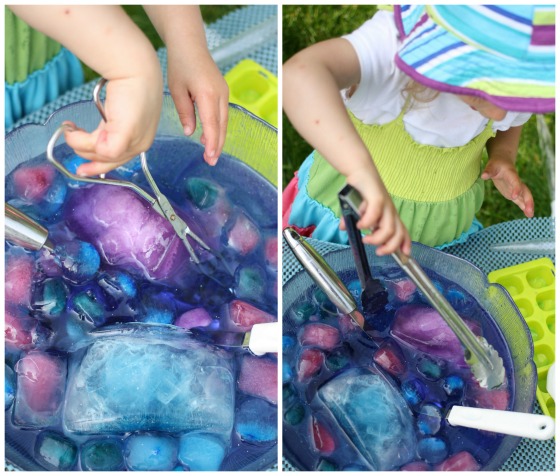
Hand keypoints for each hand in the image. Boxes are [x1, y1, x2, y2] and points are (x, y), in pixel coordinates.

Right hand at [64, 72, 162, 176]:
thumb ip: (111, 127)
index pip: (121, 159)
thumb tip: (95, 138)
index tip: (82, 169)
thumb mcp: (119, 111)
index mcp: (142, 139)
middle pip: (109, 160)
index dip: (99, 165)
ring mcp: (134, 142)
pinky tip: (75, 129)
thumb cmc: (129, 83)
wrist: (134, 69)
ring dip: (80, 144)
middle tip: (72, 147)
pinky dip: (83, 141)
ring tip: (70, 129)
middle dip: (87, 155)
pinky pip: (100, 149)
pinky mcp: (124, 137)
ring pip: (101, 155)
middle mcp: (141, 144)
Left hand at [167, 46, 228, 164]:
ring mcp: (224, 93)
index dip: (211, 143)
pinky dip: (218, 127)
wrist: (190, 45)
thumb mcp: (176, 90)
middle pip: (221, 126)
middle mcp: (220, 94)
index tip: (209, 157)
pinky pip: (222, 114)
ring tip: (211, 154)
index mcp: (207, 94)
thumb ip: (185, 112)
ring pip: (224, 122)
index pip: (212, 124)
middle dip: (217, 145)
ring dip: (218, 138)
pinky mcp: (223, 92)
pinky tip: (210, 136)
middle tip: (211, 161)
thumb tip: (190, 132)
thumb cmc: (180, 64)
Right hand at [340, 166, 411, 255]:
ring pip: (389, 228)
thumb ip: (353, 221)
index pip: (403, 232)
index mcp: (389, 215)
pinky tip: (360, 225)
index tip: (404, 256)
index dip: (405, 244)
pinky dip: (368, 222)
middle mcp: (390, 211)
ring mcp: (385, 205)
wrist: (360, 171)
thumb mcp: (358, 210)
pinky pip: (376, 214)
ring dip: (377, 238)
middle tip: (378, 251)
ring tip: (365, 239)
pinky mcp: (377, 197)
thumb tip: (344, 228)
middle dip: (390, 247)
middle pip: (399, 234)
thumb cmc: (361, 191)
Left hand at [481, 157, 533, 216]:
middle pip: (525, 191)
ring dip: (528, 205)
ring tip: (530, 215)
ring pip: (524, 196)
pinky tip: (527, 214)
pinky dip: (524, 206)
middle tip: (529, 211)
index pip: (516, 182)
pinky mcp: (513, 192)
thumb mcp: (491, 166)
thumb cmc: (496, 164)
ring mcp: (516, 188)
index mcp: (512, 175)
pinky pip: (520, 200)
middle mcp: (516, 182)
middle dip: (528, 200)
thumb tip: (483, 176)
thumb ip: (488, 171)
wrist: (502, 162)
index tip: (514, 197)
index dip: (516, 189)